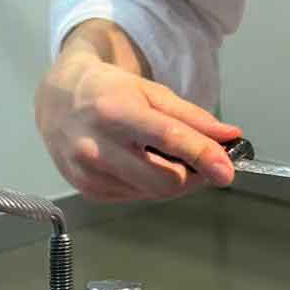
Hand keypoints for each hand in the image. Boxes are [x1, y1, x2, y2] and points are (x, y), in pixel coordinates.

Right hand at [35, 33, 242, 201]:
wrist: (58, 101)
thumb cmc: (109, 92)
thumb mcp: (153, 92)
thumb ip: (193, 117)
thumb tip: (230, 136)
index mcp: (116, 112)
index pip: (169, 138)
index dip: (203, 156)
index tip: (227, 170)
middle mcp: (98, 146)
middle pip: (165, 180)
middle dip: (194, 175)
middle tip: (203, 162)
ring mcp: (90, 173)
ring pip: (154, 193)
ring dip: (174, 180)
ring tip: (165, 156)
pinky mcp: (88, 191)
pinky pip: (137, 197)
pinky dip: (151, 185)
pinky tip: (141, 164)